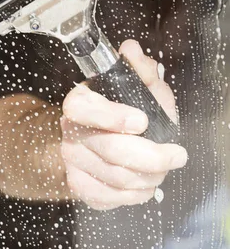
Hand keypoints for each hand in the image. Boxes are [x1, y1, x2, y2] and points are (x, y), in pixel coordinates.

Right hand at [60, 39, 187, 209]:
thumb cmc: (122, 110)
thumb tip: (130, 50)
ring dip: (148, 177)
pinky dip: (135, 194)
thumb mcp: (136, 86)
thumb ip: (138, 69)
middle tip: (176, 156)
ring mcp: (73, 161)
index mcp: (80, 103)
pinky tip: (145, 184)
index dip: (112, 116)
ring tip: (163, 170)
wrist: (97, 139)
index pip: (85, 109)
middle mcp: (72, 132)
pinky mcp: (80, 186)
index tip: (142, 121)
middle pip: (109, 150)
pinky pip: (109, 197)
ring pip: (115, 177)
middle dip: (151, 156)